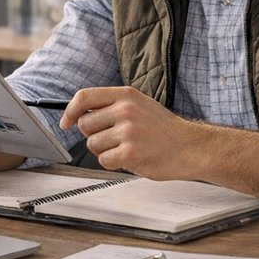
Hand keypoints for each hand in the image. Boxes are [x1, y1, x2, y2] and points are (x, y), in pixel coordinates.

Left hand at [60, 87, 207, 179]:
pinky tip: (132, 157)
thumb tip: (77, 114)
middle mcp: (126, 110)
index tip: (66, 122)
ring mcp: (128, 132)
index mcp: (126, 95)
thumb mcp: (139, 105)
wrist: (192, 148)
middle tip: (115, 138)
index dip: (70, 111)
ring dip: (106, 150)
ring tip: (128, 147)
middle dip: (94, 135)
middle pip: (85, 125)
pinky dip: (114, 163)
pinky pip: (104, 160)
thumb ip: (111, 106)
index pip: (84, 97)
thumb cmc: (163, 129)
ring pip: (93, 145)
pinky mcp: (130, 153)